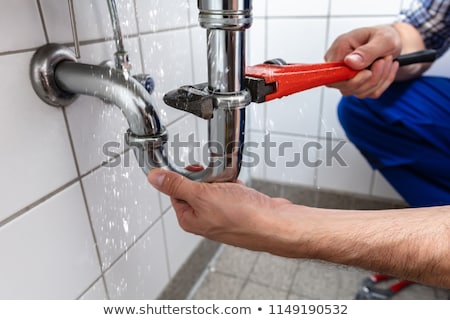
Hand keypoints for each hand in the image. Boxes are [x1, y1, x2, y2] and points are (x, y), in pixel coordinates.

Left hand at [147, 169, 299, 254]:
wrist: (275, 224)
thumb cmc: (242, 217)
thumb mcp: (202, 196)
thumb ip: (177, 185)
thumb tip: (154, 178)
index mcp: (189, 219)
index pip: (175, 191)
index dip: (183, 177)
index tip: (193, 169)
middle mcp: (204, 219)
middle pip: (196, 187)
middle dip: (207, 178)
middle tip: (216, 179)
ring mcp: (222, 214)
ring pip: (215, 187)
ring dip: (222, 180)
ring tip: (231, 185)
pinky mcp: (238, 209)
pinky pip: (231, 190)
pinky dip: (235, 185)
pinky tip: (241, 189)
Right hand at [325, 25, 401, 98]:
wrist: (392, 42)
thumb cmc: (385, 37)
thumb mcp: (383, 39)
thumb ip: (366, 51)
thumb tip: (349, 62)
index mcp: (340, 49)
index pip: (333, 75)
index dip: (351, 79)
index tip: (368, 72)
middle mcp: (339, 65)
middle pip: (346, 87)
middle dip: (371, 78)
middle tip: (384, 60)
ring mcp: (346, 77)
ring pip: (359, 92)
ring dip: (379, 79)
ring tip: (387, 61)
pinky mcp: (356, 85)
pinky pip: (368, 93)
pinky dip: (382, 83)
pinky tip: (386, 69)